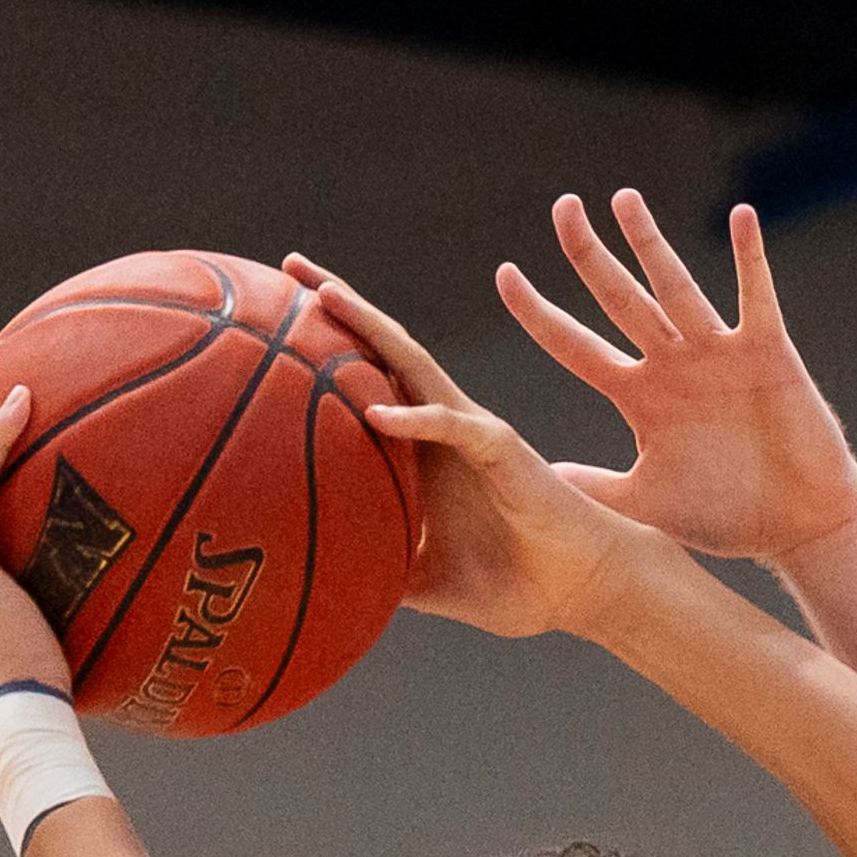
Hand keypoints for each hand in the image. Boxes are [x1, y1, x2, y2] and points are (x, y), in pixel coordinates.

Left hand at [286, 257, 657, 640]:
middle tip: (288, 264)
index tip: (275, 313)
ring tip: (322, 294)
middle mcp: (445, 424)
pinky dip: (415, 418)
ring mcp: (474, 431)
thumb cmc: (512, 583)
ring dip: (370, 328)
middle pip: (385, 349)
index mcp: (423, 447)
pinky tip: (374, 412)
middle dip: (338, 303)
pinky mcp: (504, 451)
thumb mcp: (423, 578)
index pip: (368, 379)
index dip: (328, 343)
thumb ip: (375, 566)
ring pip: (415, 365)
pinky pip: (453, 426)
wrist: (581, 593)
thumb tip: (315, 583)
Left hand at [500, 192, 856, 566]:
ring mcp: (716, 354)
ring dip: (650, 244)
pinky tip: (740, 217)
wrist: (794, 524)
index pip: (574, 345)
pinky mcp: (765, 354)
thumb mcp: (645, 502)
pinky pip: (755, 297)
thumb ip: (596, 486)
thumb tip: (541, 477)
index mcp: (639, 396)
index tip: (504, 274)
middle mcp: (671, 364)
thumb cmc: (725, 514)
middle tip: (562, 206)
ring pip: (675, 286)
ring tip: (623, 199)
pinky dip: (750, 258)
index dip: (538, 313)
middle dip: (588, 254)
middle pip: (617, 298)